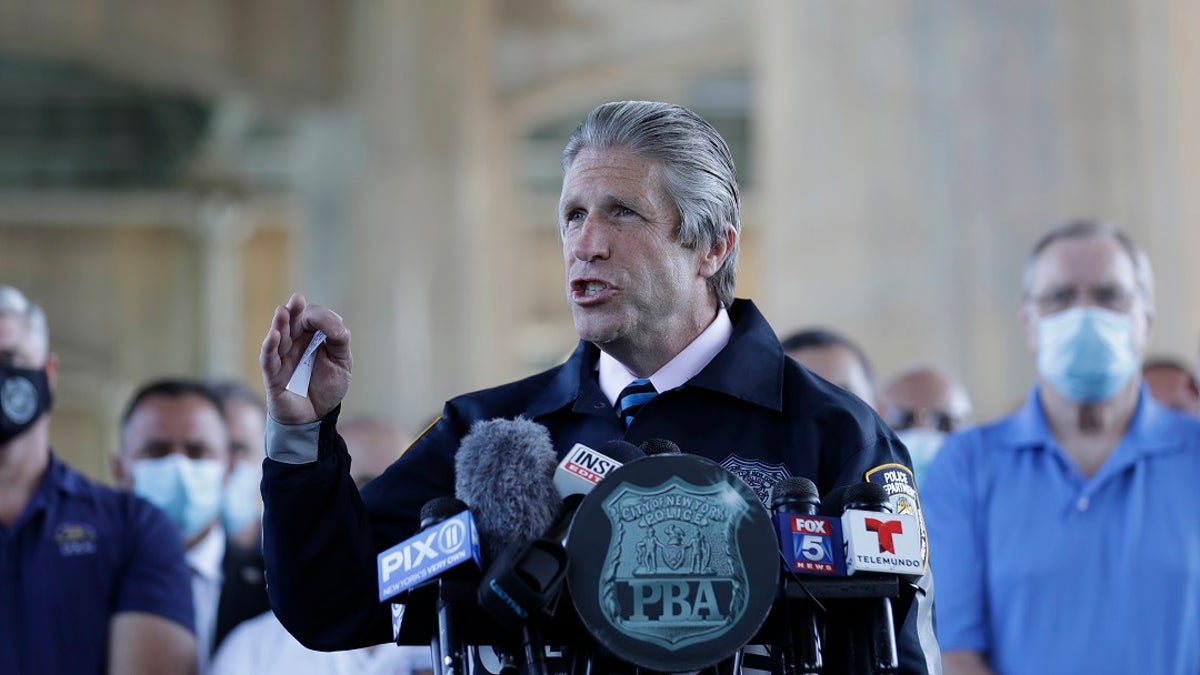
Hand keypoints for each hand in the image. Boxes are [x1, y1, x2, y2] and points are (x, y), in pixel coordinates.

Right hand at [260, 292, 352, 423]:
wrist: (317, 417)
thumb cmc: (327, 387)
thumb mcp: (342, 362)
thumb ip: (340, 340)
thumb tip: (336, 324)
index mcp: (312, 337)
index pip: (311, 318)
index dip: (318, 316)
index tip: (327, 323)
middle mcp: (294, 344)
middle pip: (292, 323)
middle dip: (295, 311)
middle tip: (297, 300)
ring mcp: (282, 358)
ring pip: (278, 337)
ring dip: (280, 324)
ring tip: (283, 311)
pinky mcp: (273, 375)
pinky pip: (269, 358)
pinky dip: (270, 346)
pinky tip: (274, 335)